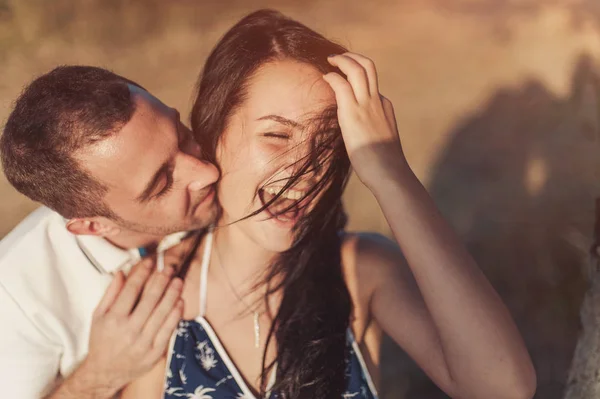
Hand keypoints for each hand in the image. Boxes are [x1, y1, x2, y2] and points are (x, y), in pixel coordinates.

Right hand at [79, 257, 182, 395]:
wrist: (105, 373)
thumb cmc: (101, 340)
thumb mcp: (98, 316)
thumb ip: (110, 293)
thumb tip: (122, 272)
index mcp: (113, 319)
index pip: (132, 289)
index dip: (143, 272)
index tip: (151, 260)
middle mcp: (128, 330)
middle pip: (150, 299)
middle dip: (161, 280)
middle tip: (170, 267)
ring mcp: (143, 342)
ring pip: (162, 313)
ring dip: (172, 294)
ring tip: (178, 280)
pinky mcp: (154, 352)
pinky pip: (169, 330)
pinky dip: (176, 314)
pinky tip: (180, 301)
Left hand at [323, 52, 407, 186]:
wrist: (389, 172)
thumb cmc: (383, 165)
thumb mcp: (379, 142)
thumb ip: (371, 132)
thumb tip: (361, 137)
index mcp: (385, 107)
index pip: (372, 84)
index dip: (356, 78)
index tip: (343, 77)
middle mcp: (378, 101)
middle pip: (368, 66)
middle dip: (352, 57)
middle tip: (337, 58)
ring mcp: (367, 105)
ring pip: (357, 68)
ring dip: (342, 60)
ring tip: (330, 60)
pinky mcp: (353, 113)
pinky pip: (341, 85)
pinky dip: (332, 77)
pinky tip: (324, 77)